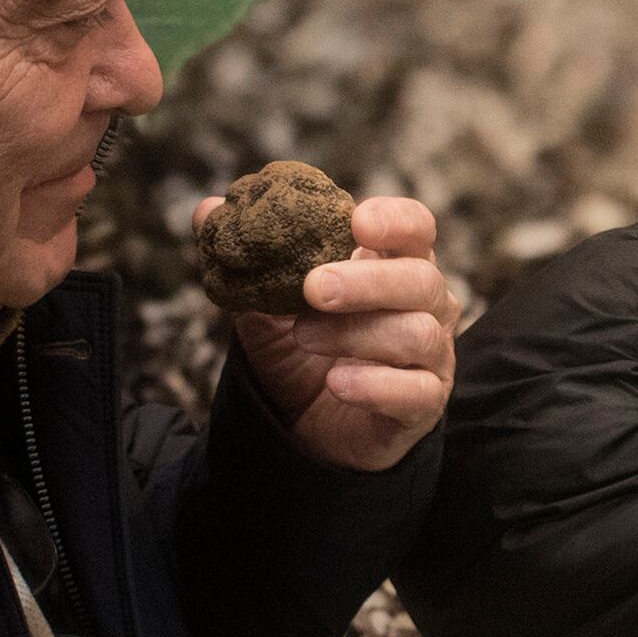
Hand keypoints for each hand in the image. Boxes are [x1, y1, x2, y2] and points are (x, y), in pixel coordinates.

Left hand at [206, 195, 457, 472]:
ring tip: (303, 338)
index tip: (356, 221)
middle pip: (420, 280)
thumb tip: (205, 210)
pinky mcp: (425, 406)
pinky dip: (374, 385)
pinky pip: (416, 391)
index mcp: (395, 266)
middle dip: (366, 281)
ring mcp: (432, 357)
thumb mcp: (264, 305)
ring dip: (355, 333)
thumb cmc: (299, 352)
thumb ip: (244, 260)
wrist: (306, 426)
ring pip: (417, 334)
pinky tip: (335, 383)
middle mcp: (426, 306)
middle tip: (313, 287)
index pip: (417, 228)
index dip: (394, 220)